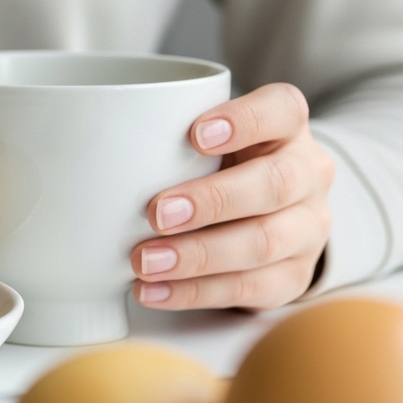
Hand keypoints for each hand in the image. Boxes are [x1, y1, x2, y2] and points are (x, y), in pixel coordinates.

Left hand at [131, 83, 333, 309]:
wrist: (267, 215)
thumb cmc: (219, 167)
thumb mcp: (205, 143)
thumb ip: (170, 139)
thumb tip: (93, 151)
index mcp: (286, 129)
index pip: (282, 109)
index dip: (244, 120)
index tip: (195, 135)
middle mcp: (308, 174)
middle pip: (275, 184)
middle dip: (211, 201)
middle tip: (156, 213)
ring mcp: (308, 228)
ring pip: (264, 242)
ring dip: (198, 256)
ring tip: (145, 262)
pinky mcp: (295, 276)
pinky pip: (251, 288)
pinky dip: (196, 292)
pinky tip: (155, 291)